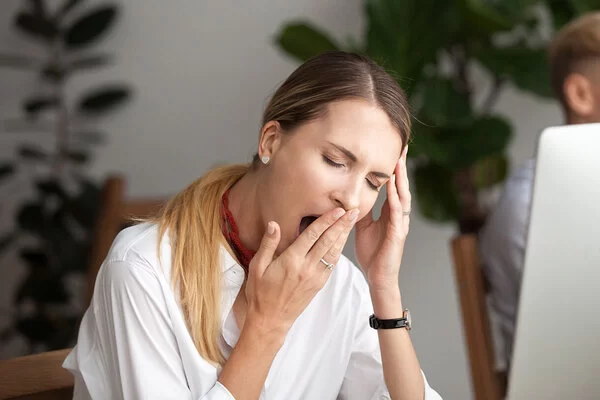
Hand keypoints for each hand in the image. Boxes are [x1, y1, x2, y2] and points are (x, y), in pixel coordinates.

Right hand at [244, 207, 358, 341]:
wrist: (270, 320)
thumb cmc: (260, 293)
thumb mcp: (257, 267)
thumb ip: (268, 244)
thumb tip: (274, 224)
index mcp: (291, 261)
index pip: (313, 235)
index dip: (326, 220)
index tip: (337, 210)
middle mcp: (306, 268)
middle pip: (328, 241)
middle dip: (341, 225)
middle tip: (353, 210)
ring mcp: (315, 277)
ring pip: (333, 252)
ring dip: (344, 236)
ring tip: (352, 222)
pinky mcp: (319, 284)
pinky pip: (332, 264)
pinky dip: (339, 250)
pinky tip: (342, 241)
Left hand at [355, 146, 410, 290]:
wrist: (378, 277)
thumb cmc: (372, 253)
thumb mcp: (362, 226)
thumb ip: (360, 210)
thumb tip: (350, 195)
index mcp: (389, 212)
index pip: (393, 185)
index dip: (393, 168)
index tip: (393, 149)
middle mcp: (398, 215)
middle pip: (401, 185)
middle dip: (401, 166)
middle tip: (402, 146)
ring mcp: (400, 224)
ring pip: (403, 196)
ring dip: (401, 179)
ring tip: (399, 161)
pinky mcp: (397, 234)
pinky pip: (397, 214)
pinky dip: (396, 200)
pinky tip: (394, 189)